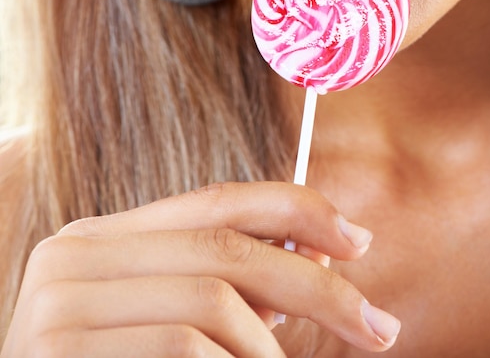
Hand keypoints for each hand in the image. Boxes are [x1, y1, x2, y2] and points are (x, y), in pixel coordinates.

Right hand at [1, 182, 400, 356]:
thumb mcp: (172, 316)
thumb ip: (225, 284)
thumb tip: (315, 262)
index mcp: (103, 236)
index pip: (216, 201)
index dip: (296, 210)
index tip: (357, 240)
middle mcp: (73, 256)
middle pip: (226, 249)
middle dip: (317, 286)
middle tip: (378, 327)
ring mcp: (59, 304)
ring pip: (214, 302)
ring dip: (266, 348)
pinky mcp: (57, 354)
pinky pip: (187, 348)